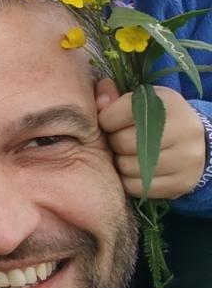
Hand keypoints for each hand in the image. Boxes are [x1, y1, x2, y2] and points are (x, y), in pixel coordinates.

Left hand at [96, 79, 207, 198]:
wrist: (189, 141)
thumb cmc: (154, 119)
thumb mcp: (139, 102)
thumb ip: (113, 100)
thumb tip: (99, 102)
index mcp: (168, 102)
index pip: (119, 113)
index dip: (107, 120)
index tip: (110, 123)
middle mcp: (184, 128)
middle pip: (123, 142)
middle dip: (114, 143)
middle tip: (120, 142)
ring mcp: (188, 157)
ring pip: (129, 166)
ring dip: (121, 163)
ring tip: (129, 155)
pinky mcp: (184, 181)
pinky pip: (138, 187)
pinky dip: (129, 181)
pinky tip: (136, 170)